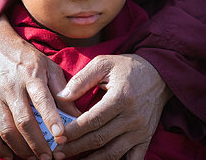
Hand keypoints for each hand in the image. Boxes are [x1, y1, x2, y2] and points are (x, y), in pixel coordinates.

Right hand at [0, 15, 79, 159]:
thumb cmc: (25, 57)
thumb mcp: (47, 66)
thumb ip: (61, 89)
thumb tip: (76, 114)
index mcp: (31, 74)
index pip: (42, 99)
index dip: (51, 119)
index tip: (61, 136)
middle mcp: (11, 86)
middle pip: (23, 121)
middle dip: (37, 144)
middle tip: (48, 158)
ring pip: (6, 130)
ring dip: (20, 150)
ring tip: (33, 159)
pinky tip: (9, 156)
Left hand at [53, 54, 171, 159]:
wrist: (157, 73)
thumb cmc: (126, 67)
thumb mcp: (103, 64)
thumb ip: (81, 79)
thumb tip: (61, 96)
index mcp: (120, 98)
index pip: (92, 120)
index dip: (74, 131)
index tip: (58, 136)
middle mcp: (132, 117)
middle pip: (100, 139)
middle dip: (77, 147)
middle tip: (59, 152)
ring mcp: (141, 130)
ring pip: (114, 153)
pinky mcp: (146, 137)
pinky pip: (133, 159)